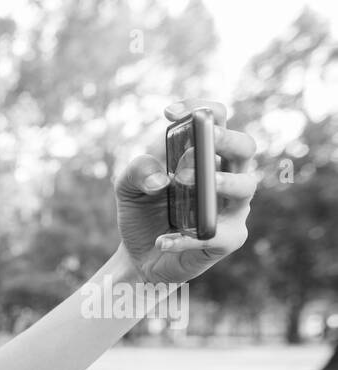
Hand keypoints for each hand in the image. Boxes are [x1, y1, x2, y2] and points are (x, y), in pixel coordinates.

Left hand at [114, 99, 257, 284]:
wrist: (139, 256)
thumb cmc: (142, 213)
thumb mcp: (127, 188)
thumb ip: (137, 172)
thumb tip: (160, 179)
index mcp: (205, 155)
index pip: (216, 120)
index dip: (200, 110)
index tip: (169, 113)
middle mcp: (227, 175)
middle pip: (245, 147)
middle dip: (225, 139)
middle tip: (199, 143)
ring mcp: (231, 208)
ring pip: (245, 186)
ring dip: (220, 181)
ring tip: (187, 182)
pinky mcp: (226, 239)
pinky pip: (217, 235)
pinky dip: (189, 237)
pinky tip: (163, 239)